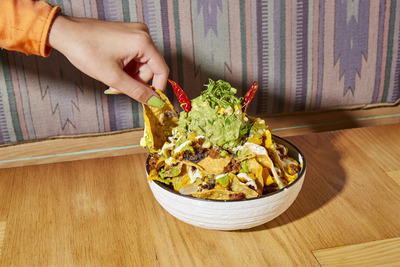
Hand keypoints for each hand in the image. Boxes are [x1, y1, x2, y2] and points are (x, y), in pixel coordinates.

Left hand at [48, 14, 168, 107]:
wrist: (65, 33)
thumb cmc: (86, 50)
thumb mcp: (113, 77)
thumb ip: (137, 91)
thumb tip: (155, 102)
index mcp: (143, 42)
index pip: (162, 70)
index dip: (156, 88)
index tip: (149, 100)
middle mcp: (142, 34)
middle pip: (151, 68)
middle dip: (136, 81)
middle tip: (117, 88)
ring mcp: (135, 32)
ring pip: (142, 64)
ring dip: (129, 76)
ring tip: (112, 79)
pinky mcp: (127, 34)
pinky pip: (135, 56)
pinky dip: (126, 67)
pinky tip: (113, 70)